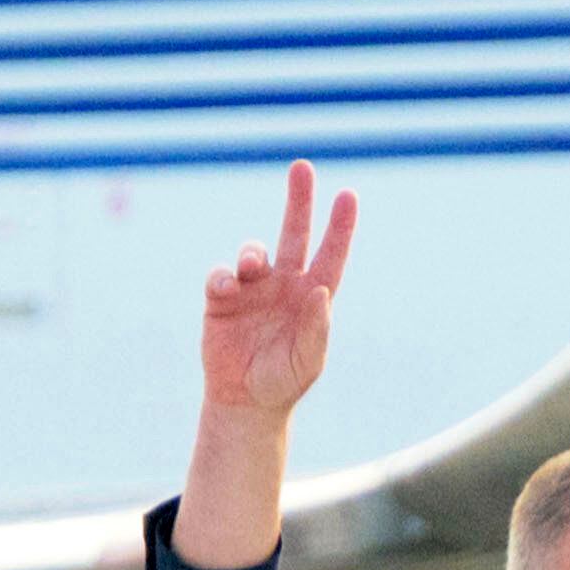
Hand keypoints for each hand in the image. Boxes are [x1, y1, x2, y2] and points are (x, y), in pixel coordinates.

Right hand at [201, 159, 358, 418]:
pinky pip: (220, 276)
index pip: (330, 254)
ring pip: (253, 252)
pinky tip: (227, 289)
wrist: (245, 402)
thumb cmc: (284, 381)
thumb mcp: (308, 360)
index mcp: (312, 295)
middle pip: (293, 233)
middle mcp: (284, 284)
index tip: (348, 194)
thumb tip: (321, 292)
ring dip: (252, 252)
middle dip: (298, 201)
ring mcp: (253, 289)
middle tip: (302, 167)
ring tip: (251, 265)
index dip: (340, 226)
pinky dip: (223, 278)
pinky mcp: (222, 299)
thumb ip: (317, 328)